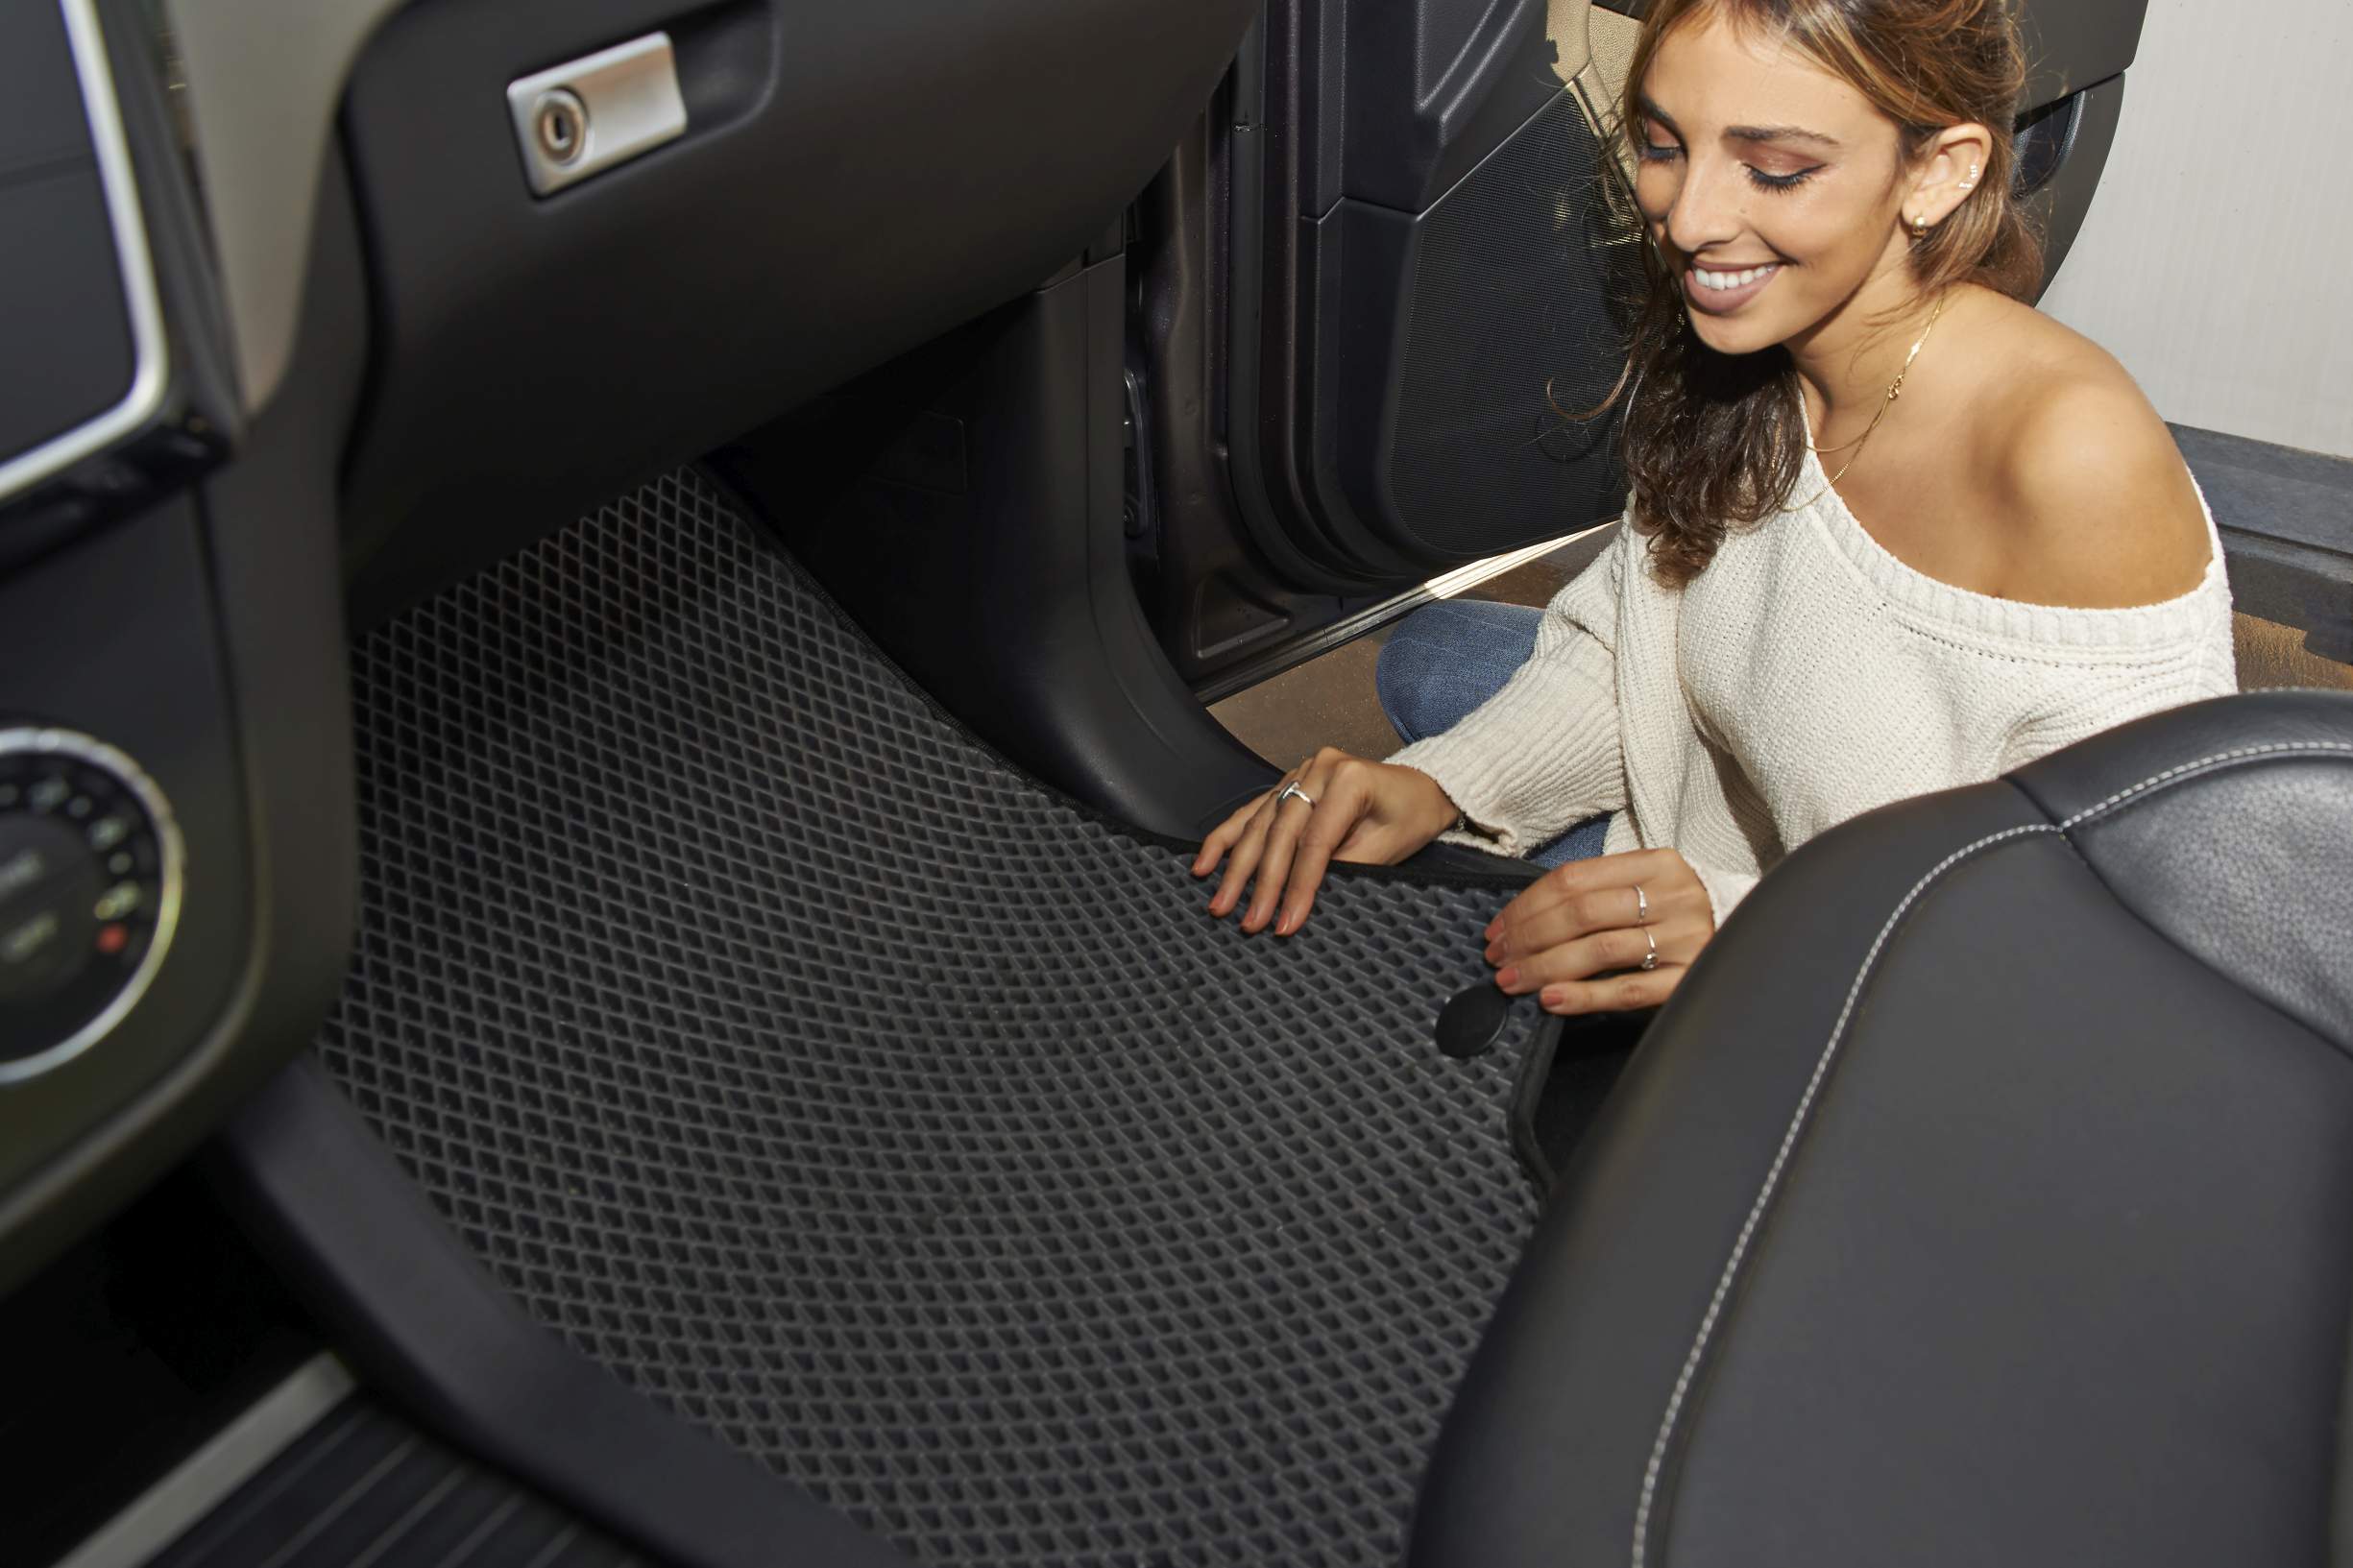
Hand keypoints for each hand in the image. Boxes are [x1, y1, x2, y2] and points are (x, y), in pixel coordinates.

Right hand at [1192, 749, 1458, 934]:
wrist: (1423, 788)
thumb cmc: (1412, 817)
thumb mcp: (1391, 847)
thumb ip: (1348, 867)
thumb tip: (1303, 897)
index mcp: (1349, 778)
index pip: (1315, 842)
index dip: (1299, 886)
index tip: (1285, 923)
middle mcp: (1318, 769)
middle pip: (1280, 833)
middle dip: (1262, 883)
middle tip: (1248, 922)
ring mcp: (1299, 773)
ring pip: (1258, 824)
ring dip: (1235, 866)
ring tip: (1218, 902)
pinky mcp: (1288, 784)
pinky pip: (1252, 812)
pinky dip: (1227, 838)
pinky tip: (1205, 861)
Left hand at [1485, 848, 1713, 1014]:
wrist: (1750, 934)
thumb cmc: (1678, 911)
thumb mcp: (1648, 885)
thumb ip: (1599, 892)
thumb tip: (1526, 919)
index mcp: (1657, 863)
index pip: (1574, 879)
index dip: (1527, 905)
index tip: (1498, 928)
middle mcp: (1673, 896)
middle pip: (1581, 913)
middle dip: (1528, 937)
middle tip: (1497, 957)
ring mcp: (1683, 939)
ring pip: (1598, 950)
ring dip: (1544, 967)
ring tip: (1512, 980)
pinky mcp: (1688, 978)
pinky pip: (1626, 989)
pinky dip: (1583, 995)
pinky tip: (1552, 999)